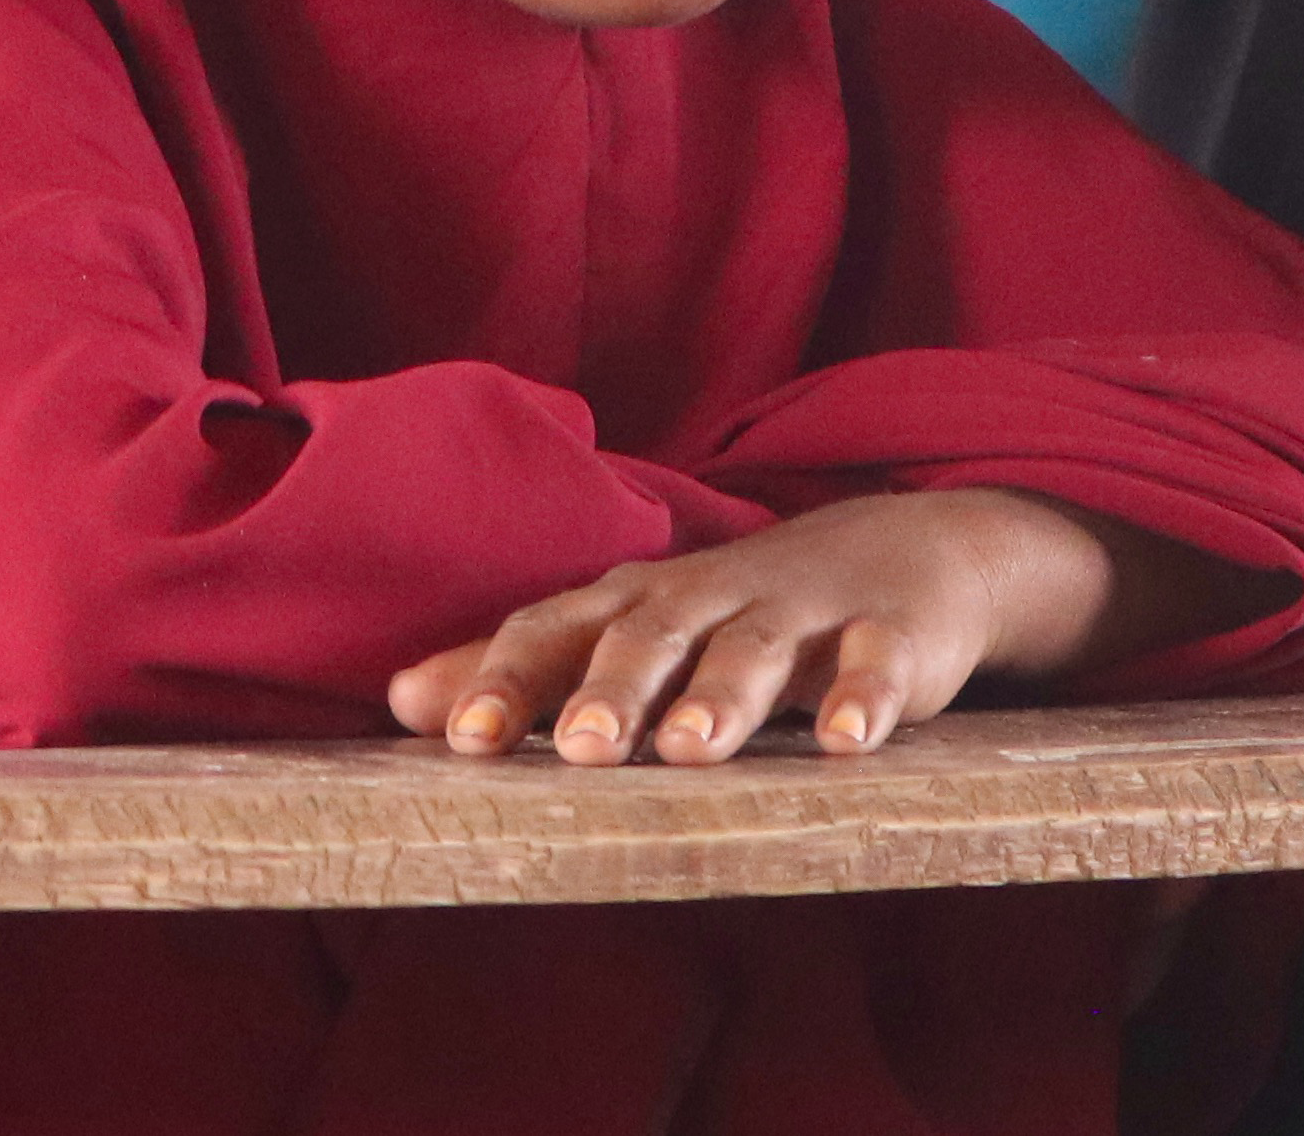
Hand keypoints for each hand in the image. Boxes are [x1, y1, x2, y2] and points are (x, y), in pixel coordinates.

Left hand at [385, 490, 1275, 768]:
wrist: (903, 549)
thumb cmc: (734, 608)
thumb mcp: (631, 630)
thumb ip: (524, 668)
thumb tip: (400, 703)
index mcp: (634, 601)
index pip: (553, 630)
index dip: (506, 678)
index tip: (456, 737)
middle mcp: (706, 596)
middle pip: (647, 636)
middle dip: (608, 690)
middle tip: (573, 748)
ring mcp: (801, 609)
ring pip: (752, 648)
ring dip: (719, 697)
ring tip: (688, 753)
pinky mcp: (891, 631)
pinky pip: (877, 662)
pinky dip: (864, 698)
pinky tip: (847, 742)